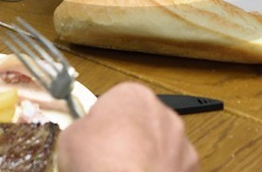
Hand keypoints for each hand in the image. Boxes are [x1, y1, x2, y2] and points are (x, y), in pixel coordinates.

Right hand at [57, 83, 198, 171]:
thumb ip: (82, 129)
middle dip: (128, 139)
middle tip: (107, 159)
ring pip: (161, 147)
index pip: (116, 101)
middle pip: (142, 123)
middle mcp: (163, 114)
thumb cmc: (101, 163)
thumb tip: (82, 136)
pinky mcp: (190, 169)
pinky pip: (172, 169)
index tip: (93, 138)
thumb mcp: (71, 137)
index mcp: (134, 96)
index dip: (102, 123)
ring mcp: (181, 143)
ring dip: (147, 159)